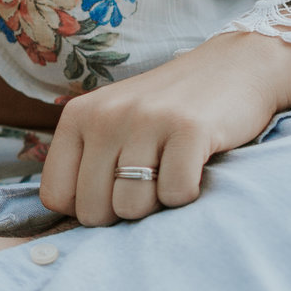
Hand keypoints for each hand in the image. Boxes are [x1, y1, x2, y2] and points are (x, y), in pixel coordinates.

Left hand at [40, 31, 290, 224]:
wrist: (235, 66)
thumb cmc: (168, 109)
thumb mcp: (114, 123)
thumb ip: (88, 162)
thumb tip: (71, 225)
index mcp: (78, 116)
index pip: (55, 196)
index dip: (86, 208)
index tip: (113, 192)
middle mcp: (105, 115)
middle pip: (93, 211)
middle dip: (123, 211)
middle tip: (150, 183)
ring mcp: (147, 120)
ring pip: (131, 208)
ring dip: (157, 205)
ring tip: (171, 171)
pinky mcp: (189, 129)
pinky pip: (176, 196)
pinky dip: (189, 194)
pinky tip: (195, 167)